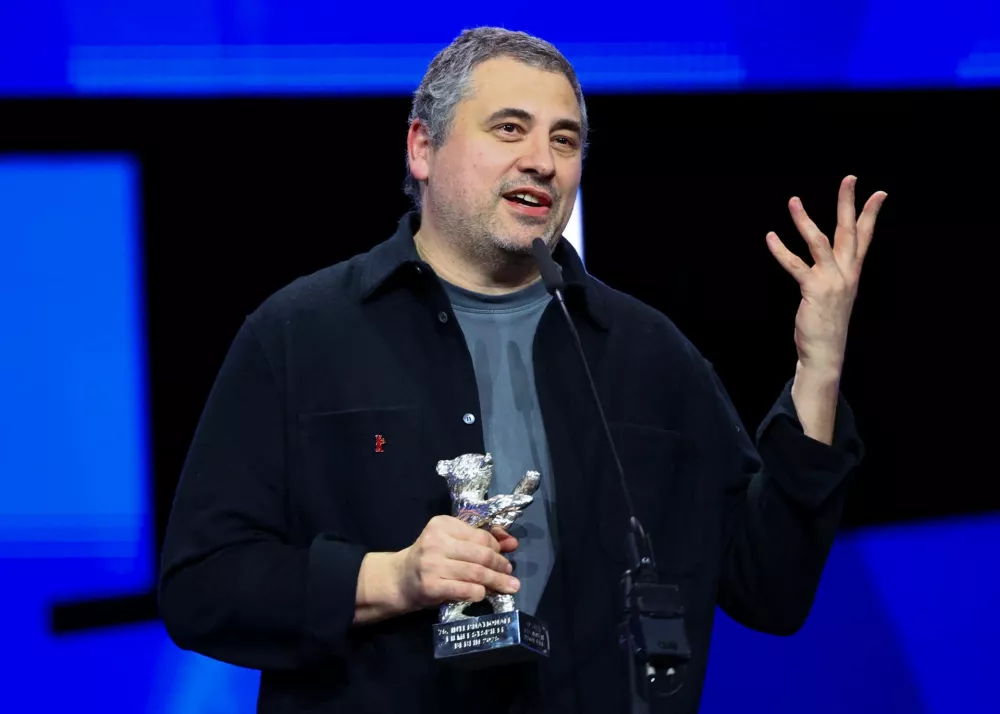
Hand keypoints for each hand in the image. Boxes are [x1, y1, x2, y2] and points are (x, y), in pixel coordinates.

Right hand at [393, 516, 519, 612]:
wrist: (400, 579)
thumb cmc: (431, 558)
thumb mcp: (452, 542)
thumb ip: (481, 539)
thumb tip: (512, 542)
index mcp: (442, 524)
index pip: (481, 536)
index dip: (497, 548)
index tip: (505, 555)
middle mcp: (436, 542)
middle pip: (482, 554)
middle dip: (500, 566)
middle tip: (509, 574)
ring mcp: (432, 564)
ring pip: (477, 573)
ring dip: (496, 581)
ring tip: (508, 587)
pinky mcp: (431, 586)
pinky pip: (466, 589)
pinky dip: (480, 592)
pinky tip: (484, 594)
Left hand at [766, 175, 886, 374]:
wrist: (826, 351)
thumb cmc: (827, 323)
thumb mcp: (836, 293)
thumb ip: (833, 273)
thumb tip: (827, 257)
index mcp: (852, 272)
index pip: (865, 237)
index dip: (871, 214)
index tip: (879, 193)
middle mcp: (846, 273)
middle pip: (849, 230)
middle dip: (848, 203)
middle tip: (849, 178)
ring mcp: (831, 281)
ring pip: (819, 242)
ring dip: (805, 220)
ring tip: (793, 200)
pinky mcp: (814, 290)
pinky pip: (795, 265)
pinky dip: (781, 250)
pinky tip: (770, 237)